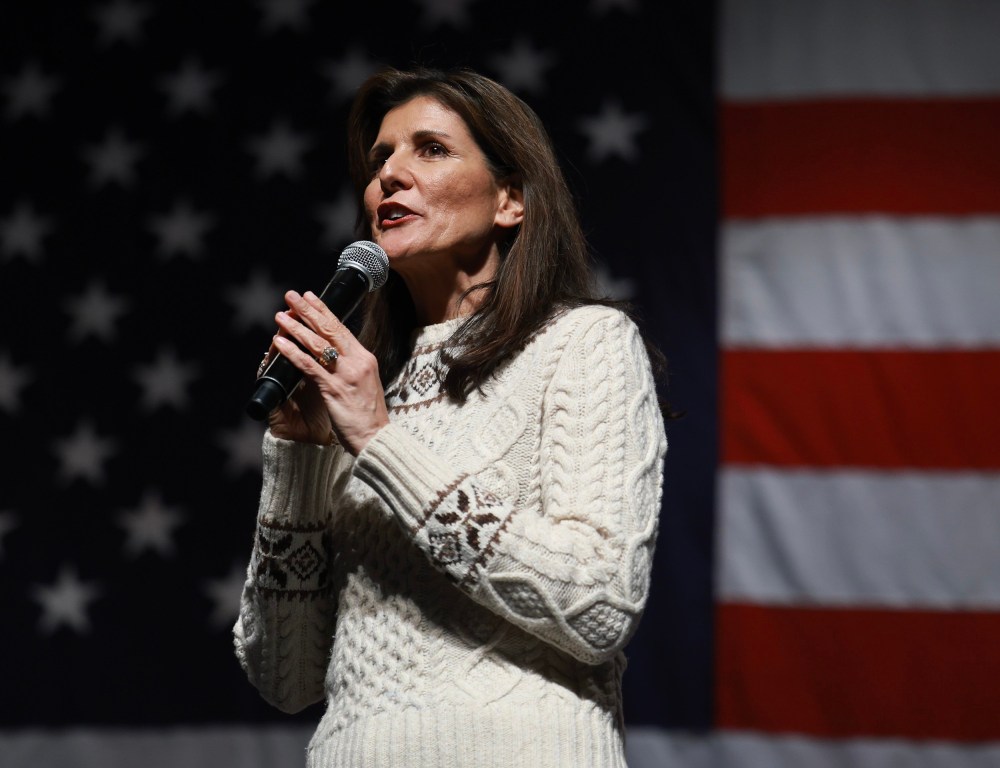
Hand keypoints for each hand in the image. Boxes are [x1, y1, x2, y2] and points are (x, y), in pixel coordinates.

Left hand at [268, 290, 389, 454]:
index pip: (342, 328)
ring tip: (281, 316)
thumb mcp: (366, 383)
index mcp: (365, 359)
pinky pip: (308, 366)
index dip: (324, 310)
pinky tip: (279, 343)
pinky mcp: (333, 389)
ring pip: (317, 344)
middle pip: (329, 329)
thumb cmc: (369, 415)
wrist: (376, 438)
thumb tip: (336, 354)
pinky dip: (292, 353)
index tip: (311, 296)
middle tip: (292, 295)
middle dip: (309, 310)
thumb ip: (352, 367)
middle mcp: (357, 362)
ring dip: (296, 327)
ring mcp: (345, 375)